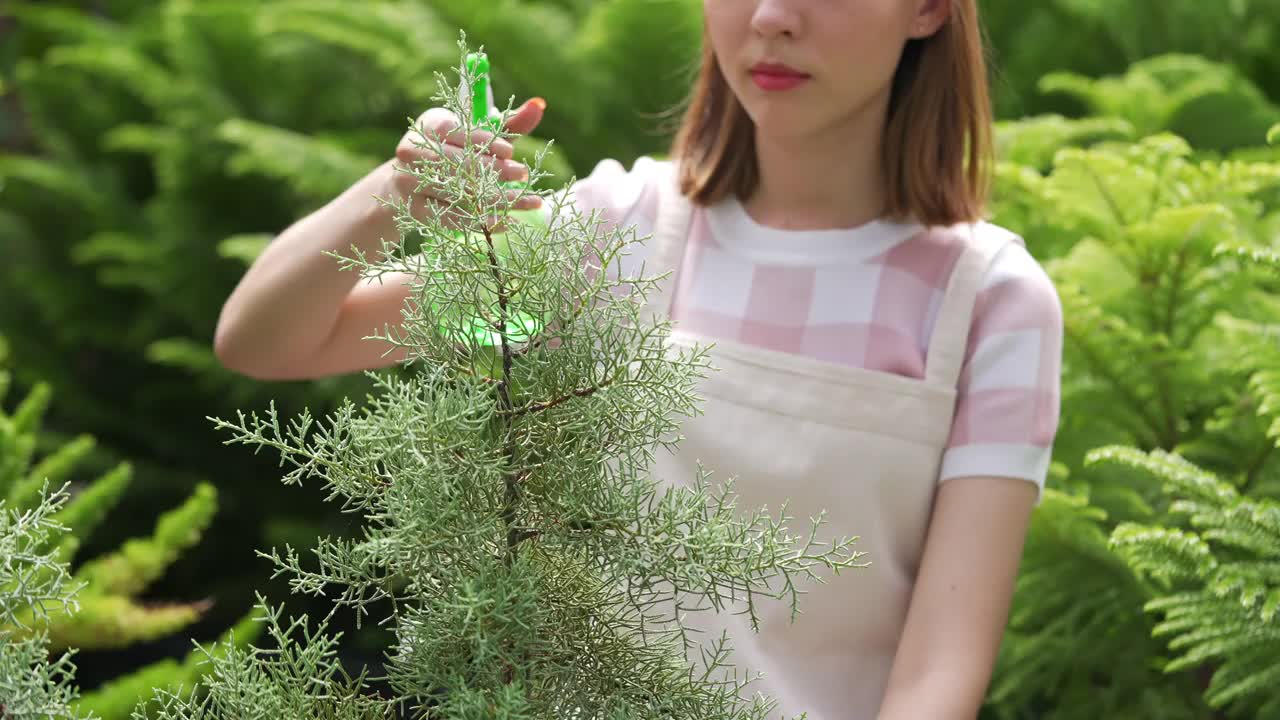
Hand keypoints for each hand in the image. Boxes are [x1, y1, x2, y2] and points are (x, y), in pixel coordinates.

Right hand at [389, 98, 546, 228]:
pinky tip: (509, 221)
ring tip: (527, 200)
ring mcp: (410, 182)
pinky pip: (454, 217)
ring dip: (496, 198)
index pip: (455, 131)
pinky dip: (484, 220)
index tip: (510, 152)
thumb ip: (507, 123)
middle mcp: (412, 151)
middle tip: (523, 174)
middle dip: (494, 170)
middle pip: (457, 163)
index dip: (484, 142)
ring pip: (459, 191)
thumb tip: (539, 105)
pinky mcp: (417, 210)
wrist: (410, 185)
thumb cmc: (455, 152)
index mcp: (428, 125)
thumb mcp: (478, 135)